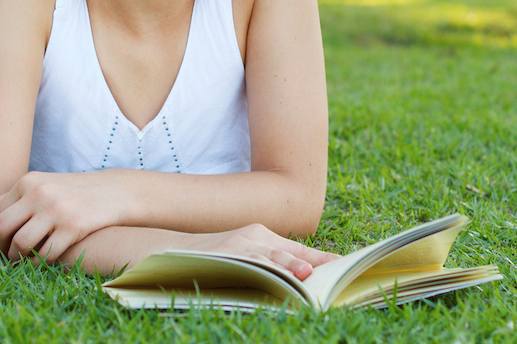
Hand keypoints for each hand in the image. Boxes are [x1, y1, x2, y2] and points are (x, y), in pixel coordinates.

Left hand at [0, 171, 125, 261]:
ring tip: (22, 262)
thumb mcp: (38, 188)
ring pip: (21, 245)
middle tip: (5, 260)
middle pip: (2, 229)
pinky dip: (39, 264)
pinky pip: (45, 255)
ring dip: (17, 260)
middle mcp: (39, 193)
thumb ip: (4, 202)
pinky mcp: (73, 227)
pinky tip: (42, 263)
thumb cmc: (69, 192)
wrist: (112, 192)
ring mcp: (56, 210)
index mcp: (28, 182)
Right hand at [191, 224, 337, 279]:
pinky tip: (275, 281)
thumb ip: (268, 263)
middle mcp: (255, 236)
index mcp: (262, 235)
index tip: (345, 267)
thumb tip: (299, 280)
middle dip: (316, 264)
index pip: (301, 250)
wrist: (172, 249)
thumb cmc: (213, 256)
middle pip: (292, 253)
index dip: (323, 259)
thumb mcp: (244, 254)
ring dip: (290, 269)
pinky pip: (249, 265)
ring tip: (307, 276)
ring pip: (272, 259)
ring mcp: (240, 244)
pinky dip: (264, 273)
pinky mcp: (225, 253)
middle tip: (336, 272)